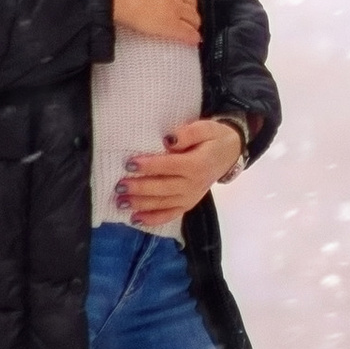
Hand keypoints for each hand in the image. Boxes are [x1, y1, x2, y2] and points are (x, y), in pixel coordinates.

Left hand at [117, 116, 245, 228]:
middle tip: (119, 186)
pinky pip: (171, 215)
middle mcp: (194, 184)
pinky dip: (153, 219)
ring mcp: (191, 197)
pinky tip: (136, 219)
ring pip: (164, 203)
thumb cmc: (213, 138)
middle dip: (140, 188)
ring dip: (141, 205)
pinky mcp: (188, 204)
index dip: (149, 166)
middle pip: (163, 188)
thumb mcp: (205, 128)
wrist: (230, 154)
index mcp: (197, 165)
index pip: (170, 166)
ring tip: (120, 203)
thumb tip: (168, 140)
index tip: (129, 164)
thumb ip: (187, 133)